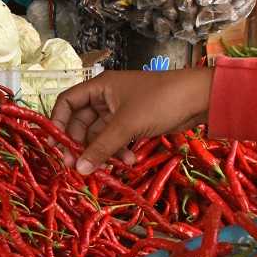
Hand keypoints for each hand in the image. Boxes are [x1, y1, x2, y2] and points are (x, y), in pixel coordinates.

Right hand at [50, 69, 212, 174]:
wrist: (200, 99)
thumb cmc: (161, 101)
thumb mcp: (127, 125)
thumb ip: (101, 147)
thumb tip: (79, 169)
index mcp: (99, 87)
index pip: (67, 103)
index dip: (58, 123)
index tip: (57, 146)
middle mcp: (106, 97)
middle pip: (81, 123)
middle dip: (81, 145)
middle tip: (79, 167)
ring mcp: (120, 111)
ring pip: (99, 135)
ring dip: (102, 152)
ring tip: (109, 168)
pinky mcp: (133, 123)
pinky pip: (116, 140)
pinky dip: (118, 151)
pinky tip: (129, 162)